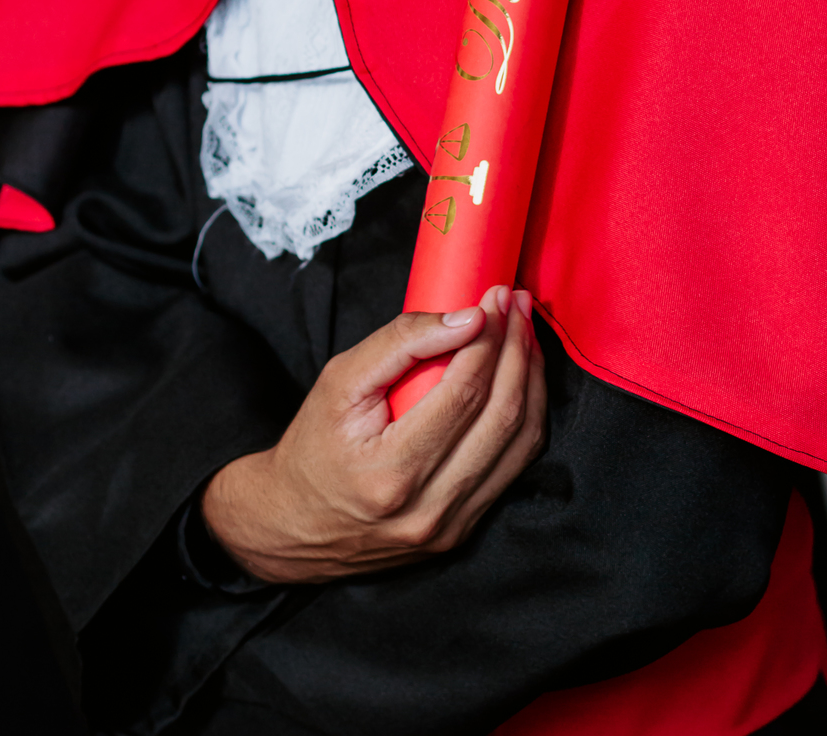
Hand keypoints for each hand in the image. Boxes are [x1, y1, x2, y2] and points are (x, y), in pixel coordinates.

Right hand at [201, 284, 545, 583]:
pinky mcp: (464, 529)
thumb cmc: (314, 447)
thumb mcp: (340, 381)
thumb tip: (468, 318)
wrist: (294, 524)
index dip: (488, 337)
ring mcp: (451, 526)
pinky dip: (526, 415)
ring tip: (524, 333)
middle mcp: (429, 509)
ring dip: (532, 379)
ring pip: (520, 442)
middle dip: (517, 349)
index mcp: (391, 473)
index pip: (463, 393)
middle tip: (517, 304)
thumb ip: (401, 343)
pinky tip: (521, 377)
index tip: (495, 296)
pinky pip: (514, 465)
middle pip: (502, 416)